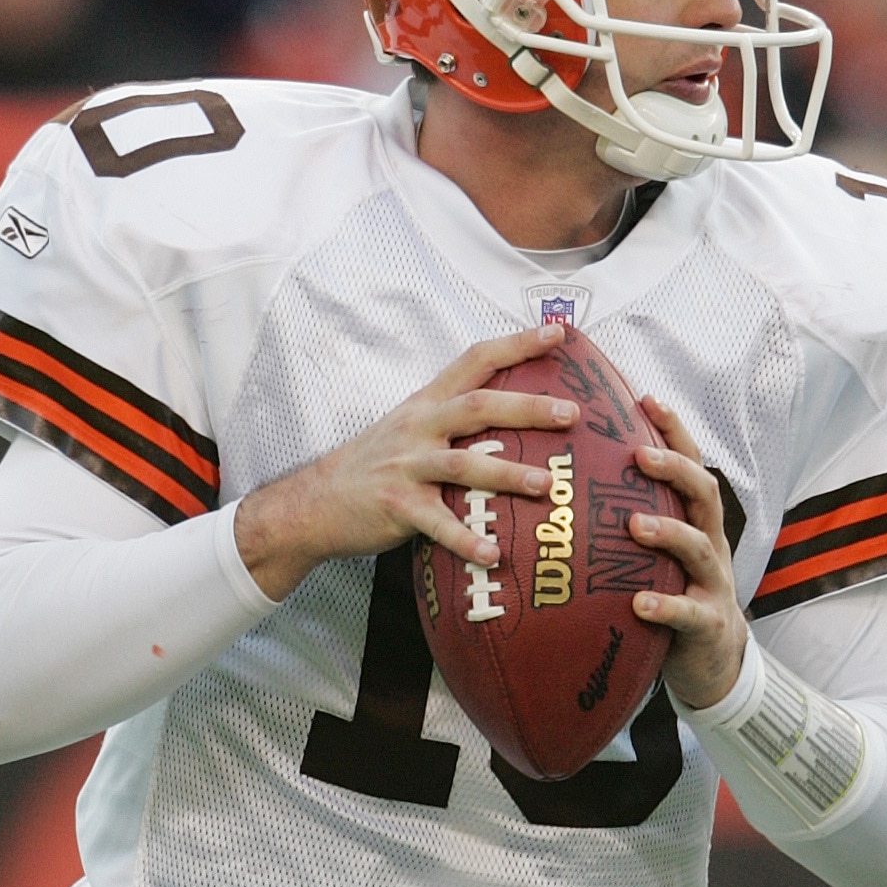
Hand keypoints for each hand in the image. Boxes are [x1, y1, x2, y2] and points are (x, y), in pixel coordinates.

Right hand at [233, 324, 569, 603]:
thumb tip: (515, 415)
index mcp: (428, 403)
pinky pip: (437, 525)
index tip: (558, 332)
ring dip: (506, 475)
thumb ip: (454, 418)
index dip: (516, 344)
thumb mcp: (411, 427)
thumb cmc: (376, 465)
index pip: (475, 360)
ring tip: (545, 486)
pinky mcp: (397, 507)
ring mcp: (407, 467)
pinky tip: (492, 554)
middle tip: (569, 414)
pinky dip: (466, 540)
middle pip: (478, 407)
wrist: (317, 501)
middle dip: (526, 408)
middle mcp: (419, 427)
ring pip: (462, 465)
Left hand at [630, 396, 748, 712]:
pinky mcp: (706, 625)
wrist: (711, 660)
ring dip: (667, 532)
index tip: (645, 397)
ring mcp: (711, 583)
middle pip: (702, 492)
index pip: (689, 463)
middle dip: (674, 468)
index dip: (673, 430)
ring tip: (634, 525)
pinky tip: (639, 605)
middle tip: (639, 455)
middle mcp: (709, 542)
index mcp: (694, 519)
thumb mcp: (653, 552)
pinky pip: (688, 613)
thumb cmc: (670, 592)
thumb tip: (564, 480)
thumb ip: (625, 518)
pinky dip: (665, 607)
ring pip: (698, 548)